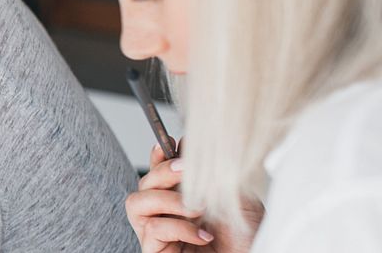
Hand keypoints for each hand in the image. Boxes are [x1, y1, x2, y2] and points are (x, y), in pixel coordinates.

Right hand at [125, 142, 260, 252]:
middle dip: (162, 171)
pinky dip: (179, 227)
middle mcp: (166, 215)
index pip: (159, 174)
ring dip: (166, 199)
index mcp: (181, 200)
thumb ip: (213, 171)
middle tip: (186, 169)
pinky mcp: (154, 251)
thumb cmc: (246, 241)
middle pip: (144, 183)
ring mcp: (158, 234)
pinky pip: (153, 229)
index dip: (159, 156)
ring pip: (137, 202)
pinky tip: (202, 235)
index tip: (169, 141)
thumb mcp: (235, 197)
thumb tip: (190, 142)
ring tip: (196, 209)